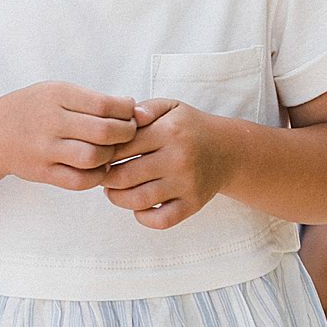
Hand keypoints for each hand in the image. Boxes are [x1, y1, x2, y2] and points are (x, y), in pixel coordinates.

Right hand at [0, 83, 138, 189]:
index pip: (105, 104)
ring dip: (112, 155)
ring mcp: (46, 149)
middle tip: (129, 132)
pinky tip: (98, 167)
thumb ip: (90, 99)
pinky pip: (80, 180)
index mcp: (57, 96)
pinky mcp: (43, 172)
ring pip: (94, 157)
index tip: (130, 113)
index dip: (126, 111)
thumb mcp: (55, 91)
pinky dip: (96, 176)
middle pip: (104, 131)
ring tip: (112, 150)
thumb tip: (130, 106)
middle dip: (126, 133)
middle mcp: (51, 121)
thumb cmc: (30, 110)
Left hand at [101, 98, 230, 227]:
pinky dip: (143, 217)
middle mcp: (178, 159)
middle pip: (124, 176)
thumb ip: (145, 108)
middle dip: (105, 177)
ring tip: (112, 190)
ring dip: (117, 198)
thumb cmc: (189, 127)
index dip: (103, 151)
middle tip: (101, 174)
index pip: (122, 145)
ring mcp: (187, 184)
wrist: (228, 150)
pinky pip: (161, 220)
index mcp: (169, 131)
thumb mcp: (171, 107)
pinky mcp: (193, 204)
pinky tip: (137, 206)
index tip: (97, 153)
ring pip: (138, 200)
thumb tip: (127, 117)